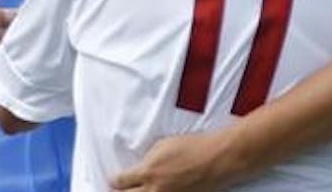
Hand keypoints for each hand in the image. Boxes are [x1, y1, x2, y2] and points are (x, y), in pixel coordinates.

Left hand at [110, 130, 235, 190]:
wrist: (217, 159)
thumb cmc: (193, 147)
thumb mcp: (163, 145)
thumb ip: (147, 159)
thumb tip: (139, 167)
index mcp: (147, 172)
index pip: (119, 182)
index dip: (114, 181)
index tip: (114, 180)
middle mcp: (154, 190)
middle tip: (119, 190)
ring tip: (142, 190)